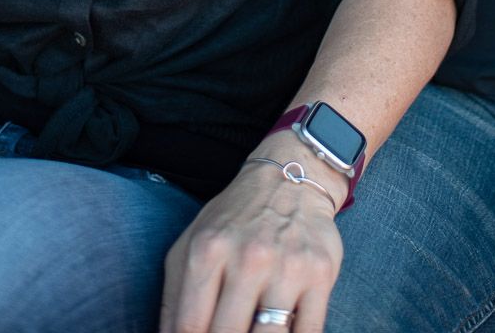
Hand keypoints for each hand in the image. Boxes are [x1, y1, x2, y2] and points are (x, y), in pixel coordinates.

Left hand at [159, 148, 343, 332]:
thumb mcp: (191, 245)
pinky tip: (282, 331)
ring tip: (251, 332)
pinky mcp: (320, 274)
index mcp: (208, 251)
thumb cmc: (233, 221)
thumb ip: (174, 298)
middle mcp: (248, 258)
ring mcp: (287, 267)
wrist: (289, 177)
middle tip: (228, 332)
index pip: (189, 328)